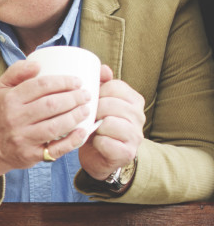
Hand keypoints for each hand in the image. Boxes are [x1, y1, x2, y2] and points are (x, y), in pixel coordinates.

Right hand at [0, 59, 92, 192]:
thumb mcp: (3, 88)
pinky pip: (56, 149)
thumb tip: (37, 64)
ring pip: (55, 126)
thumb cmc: (5, 112)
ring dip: (75, 117)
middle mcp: (14, 119)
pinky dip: (73, 140)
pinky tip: (83, 131)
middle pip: (51, 105)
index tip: (77, 81)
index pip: (40, 86)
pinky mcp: (31, 155)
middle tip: (86, 95)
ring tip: (86, 109)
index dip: (63, 82)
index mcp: (9, 100)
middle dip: (74, 98)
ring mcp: (23, 139)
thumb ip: (17, 71)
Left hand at [78, 65, 143, 179]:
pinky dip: (96, 143)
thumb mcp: (100, 103)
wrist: (100, 157)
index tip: (90, 102)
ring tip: (92, 130)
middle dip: (93, 111)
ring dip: (94, 127)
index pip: (114, 87)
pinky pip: (106, 142)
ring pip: (109, 123)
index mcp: (134, 100)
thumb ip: (101, 84)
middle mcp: (139, 116)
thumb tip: (102, 68)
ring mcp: (136, 135)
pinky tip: (96, 143)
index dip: (96, 93)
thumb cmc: (98, 126)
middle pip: (110, 104)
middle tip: (87, 118)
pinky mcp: (128, 153)